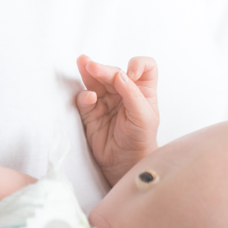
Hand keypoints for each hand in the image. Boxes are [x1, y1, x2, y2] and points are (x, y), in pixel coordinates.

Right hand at [75, 55, 159, 186]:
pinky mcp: (91, 112)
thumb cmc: (140, 140)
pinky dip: (85, 96)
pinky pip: (85, 98)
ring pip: (96, 81)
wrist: (124, 163)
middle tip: (93, 66)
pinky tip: (89, 97)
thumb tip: (119, 75)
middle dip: (104, 69)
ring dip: (89, 71)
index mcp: (143, 90)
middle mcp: (124, 92)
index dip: (138, 65)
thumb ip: (131, 94)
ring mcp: (107, 101)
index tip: (131, 74)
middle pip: (114, 72)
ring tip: (83, 63)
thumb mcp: (143, 117)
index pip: (144, 67)